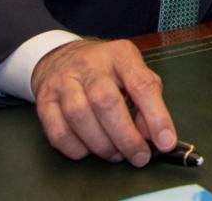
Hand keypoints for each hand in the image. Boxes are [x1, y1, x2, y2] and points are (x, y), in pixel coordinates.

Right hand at [31, 39, 175, 165]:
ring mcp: (63, 81)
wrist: (62, 58)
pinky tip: (89, 150)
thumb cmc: (108, 71)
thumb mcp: (134, 73)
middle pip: (106, 102)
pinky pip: (57, 131)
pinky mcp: (44, 101)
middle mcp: (90, 65)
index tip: (166, 143)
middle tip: (139, 156)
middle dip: (126, 136)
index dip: (156, 117)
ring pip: (79, 116)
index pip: (141, 85)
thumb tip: (154, 135)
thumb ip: (148, 100)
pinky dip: (76, 148)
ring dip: (101, 144)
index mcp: (120, 55)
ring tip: (115, 154)